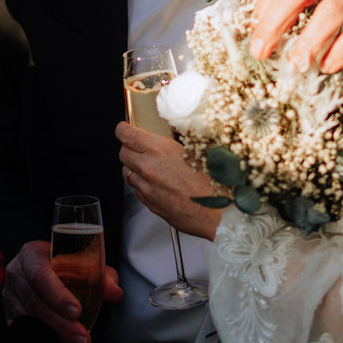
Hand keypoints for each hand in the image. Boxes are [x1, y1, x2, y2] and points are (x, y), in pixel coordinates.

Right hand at [2, 241, 122, 342]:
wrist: (43, 269)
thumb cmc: (65, 265)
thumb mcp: (84, 265)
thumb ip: (102, 277)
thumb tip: (115, 293)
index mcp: (32, 254)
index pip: (41, 275)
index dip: (57, 294)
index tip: (76, 311)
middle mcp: (17, 274)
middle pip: (36, 302)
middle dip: (61, 324)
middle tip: (83, 339)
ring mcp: (10, 296)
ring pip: (30, 320)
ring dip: (57, 337)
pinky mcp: (10, 314)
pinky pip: (25, 331)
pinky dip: (46, 341)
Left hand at [116, 122, 223, 239]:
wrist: (219, 213)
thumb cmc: (215, 182)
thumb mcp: (199, 150)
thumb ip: (179, 143)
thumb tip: (173, 137)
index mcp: (159, 150)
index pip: (126, 134)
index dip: (123, 130)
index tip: (124, 129)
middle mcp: (148, 168)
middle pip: (123, 153)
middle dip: (129, 148)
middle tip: (139, 148)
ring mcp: (147, 188)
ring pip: (127, 173)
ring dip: (135, 168)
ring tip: (152, 168)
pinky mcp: (150, 204)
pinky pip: (138, 191)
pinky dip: (143, 185)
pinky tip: (159, 185)